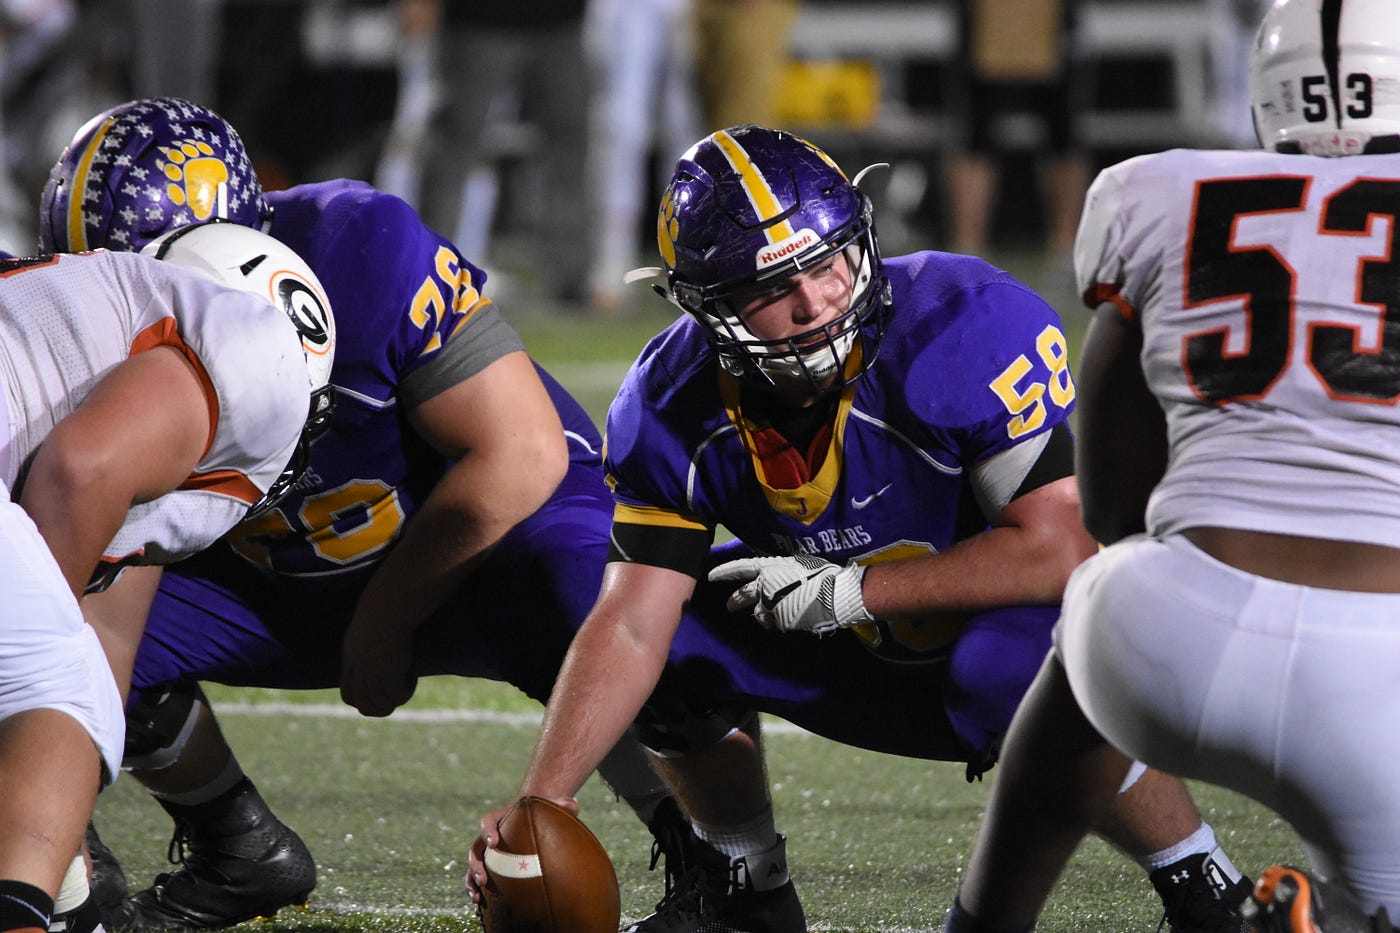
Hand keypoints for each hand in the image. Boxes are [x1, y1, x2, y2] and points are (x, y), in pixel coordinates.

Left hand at [340, 618, 417, 716]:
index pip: (349, 697)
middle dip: (383, 705)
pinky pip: (398, 698)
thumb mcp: (367, 628)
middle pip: (365, 709)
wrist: (385, 610)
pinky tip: (412, 669)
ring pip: (382, 708)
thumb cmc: (381, 611)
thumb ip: (367, 641)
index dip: (364, 700)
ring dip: (398, 697)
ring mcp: (370, 679)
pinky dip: (408, 688)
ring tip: (408, 676)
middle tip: (399, 686)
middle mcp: (358, 675)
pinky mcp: (385, 679)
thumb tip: (377, 638)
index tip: (382, 686)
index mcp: (350, 663)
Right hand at [465, 796, 578, 902]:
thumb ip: (561, 805)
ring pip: (474, 865)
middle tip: (483, 878)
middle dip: (477, 864)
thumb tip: (572, 805)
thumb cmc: (542, 813)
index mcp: (499, 818)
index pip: (488, 822)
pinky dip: (477, 888)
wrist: (534, 819)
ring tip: (477, 895)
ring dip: (472, 879)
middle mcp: (489, 835)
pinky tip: (480, 902)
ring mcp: (488, 851)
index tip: (494, 842)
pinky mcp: (491, 865)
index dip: (488, 831)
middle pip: (476, 848)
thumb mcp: (551, 807)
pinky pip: (479, 876)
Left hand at [708, 554, 872, 635]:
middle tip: (729, 607)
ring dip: (764, 614)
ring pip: (759, 614)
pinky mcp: (779, 622)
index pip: (740, 568)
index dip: (725, 571)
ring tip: (778, 612)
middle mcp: (764, 587)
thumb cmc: (820, 573)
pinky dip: (780, 621)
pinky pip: (775, 623)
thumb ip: (782, 572)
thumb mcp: (798, 565)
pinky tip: (794, 616)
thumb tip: (779, 577)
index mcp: (768, 569)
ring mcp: (770, 606)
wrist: (833, 594)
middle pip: (743, 596)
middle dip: (735, 602)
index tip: (711, 576)